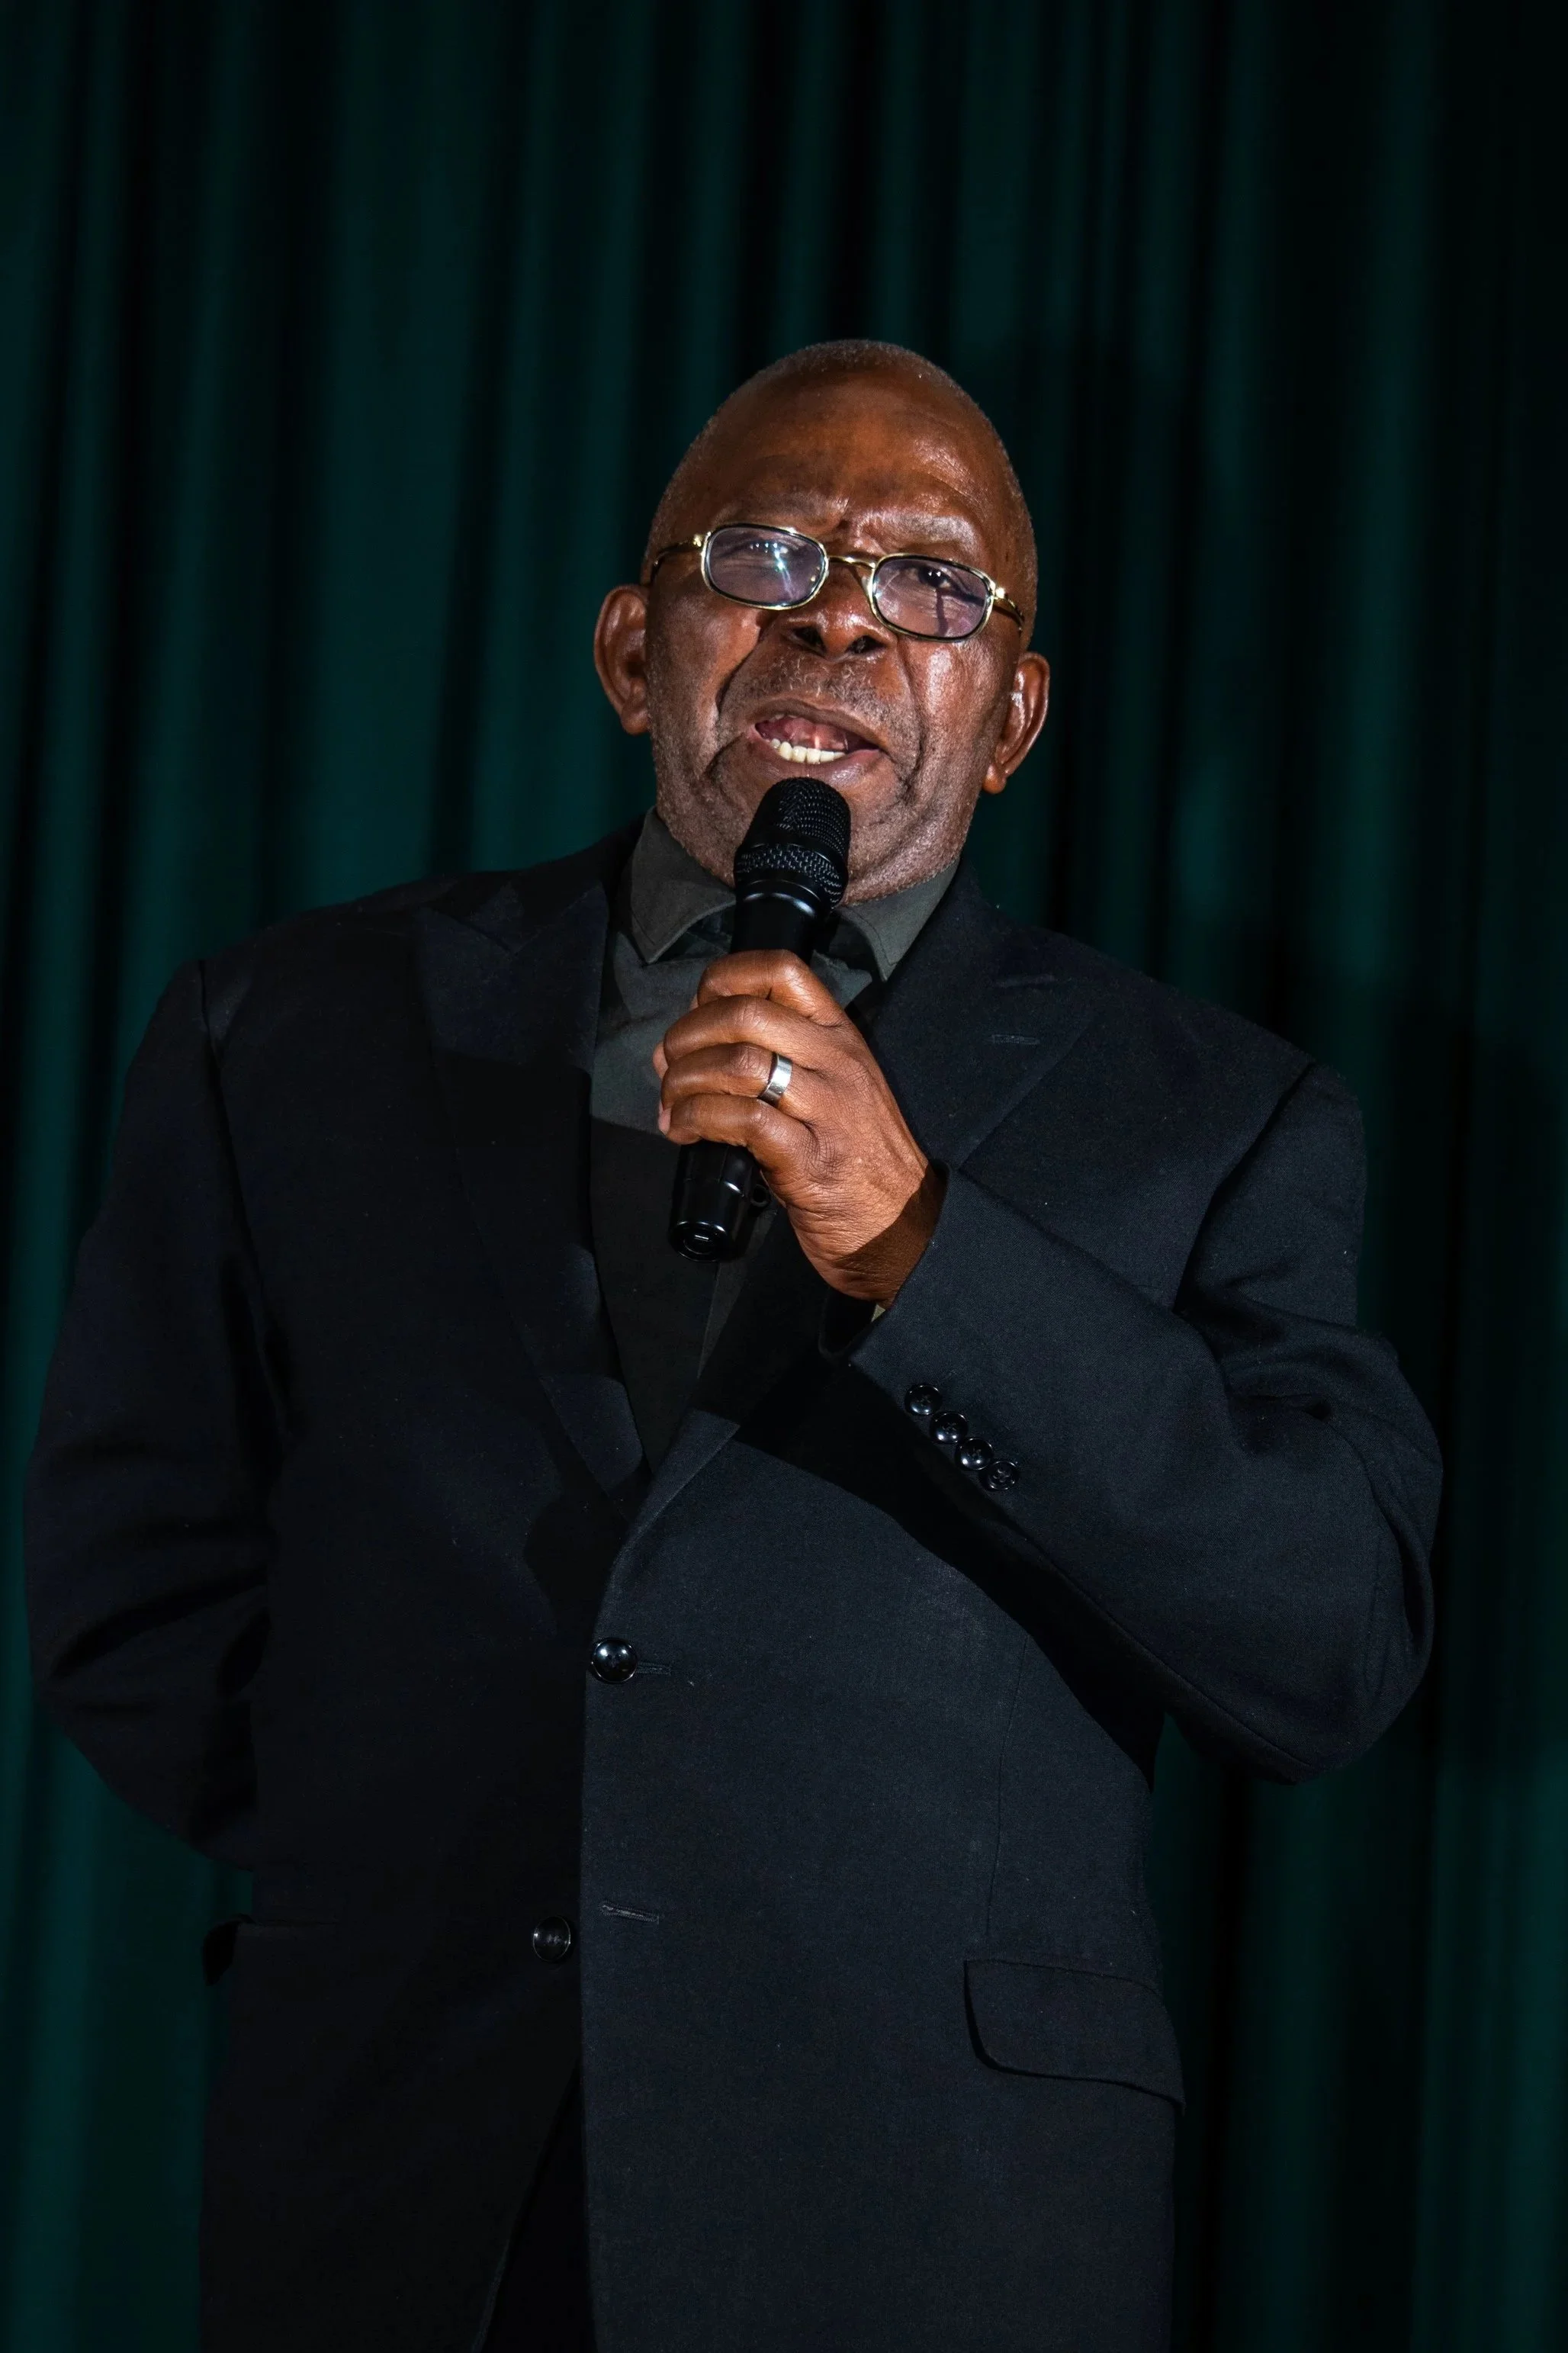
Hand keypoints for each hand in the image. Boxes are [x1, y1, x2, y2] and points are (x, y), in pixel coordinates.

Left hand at [654, 951, 944, 1303]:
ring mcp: (828, 1111)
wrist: (904, 1229)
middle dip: (688, 1036)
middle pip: (745, 1014)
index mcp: (841, 1038)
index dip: (723, 979)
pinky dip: (697, 1119)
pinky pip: (743, 1120)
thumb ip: (777, 1060)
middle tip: (669, 1068)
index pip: (782, 971)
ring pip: (739, 1064)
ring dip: (685, 1081)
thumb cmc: (858, 1161)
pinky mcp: (811, 1161)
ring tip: (671, 1106)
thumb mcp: (832, 1092)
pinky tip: (684, 1131)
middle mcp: (837, 1064)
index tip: (697, 1010)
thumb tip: (690, 1047)